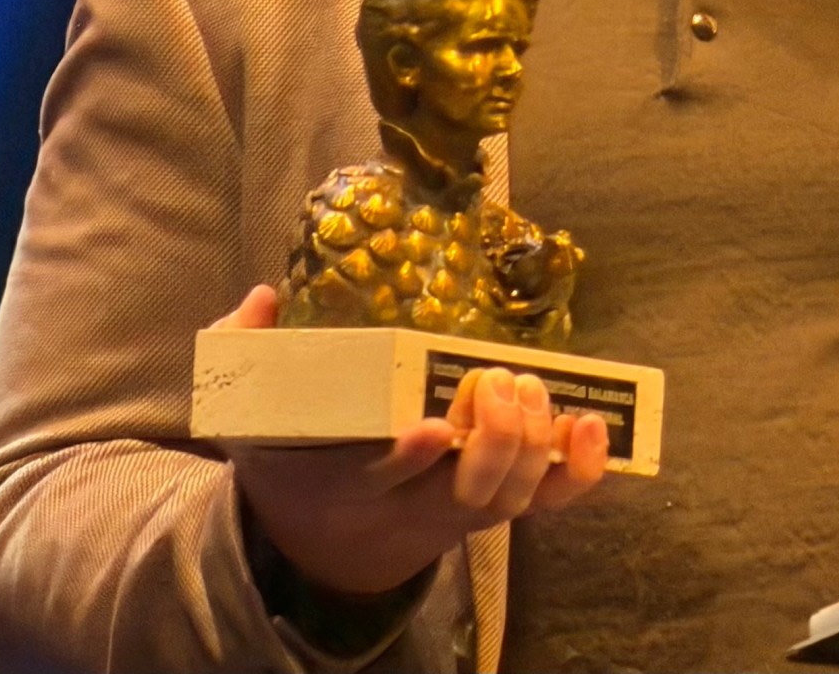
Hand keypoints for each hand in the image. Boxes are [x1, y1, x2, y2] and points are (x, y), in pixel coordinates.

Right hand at [212, 285, 608, 594]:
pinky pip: (547, 504)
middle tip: (497, 378)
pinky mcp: (492, 509)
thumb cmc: (292, 457)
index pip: (381, 480)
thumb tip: (264, 295)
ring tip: (533, 386)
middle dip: (493, 439)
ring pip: (510, 500)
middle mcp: (409, 506)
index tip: (431, 426)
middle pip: (465, 494)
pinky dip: (578, 472)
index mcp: (345, 480)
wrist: (319, 542)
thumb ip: (247, 352)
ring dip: (534, 445)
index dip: (410, 459)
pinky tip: (592, 426)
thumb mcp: (249, 414)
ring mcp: (456, 512)